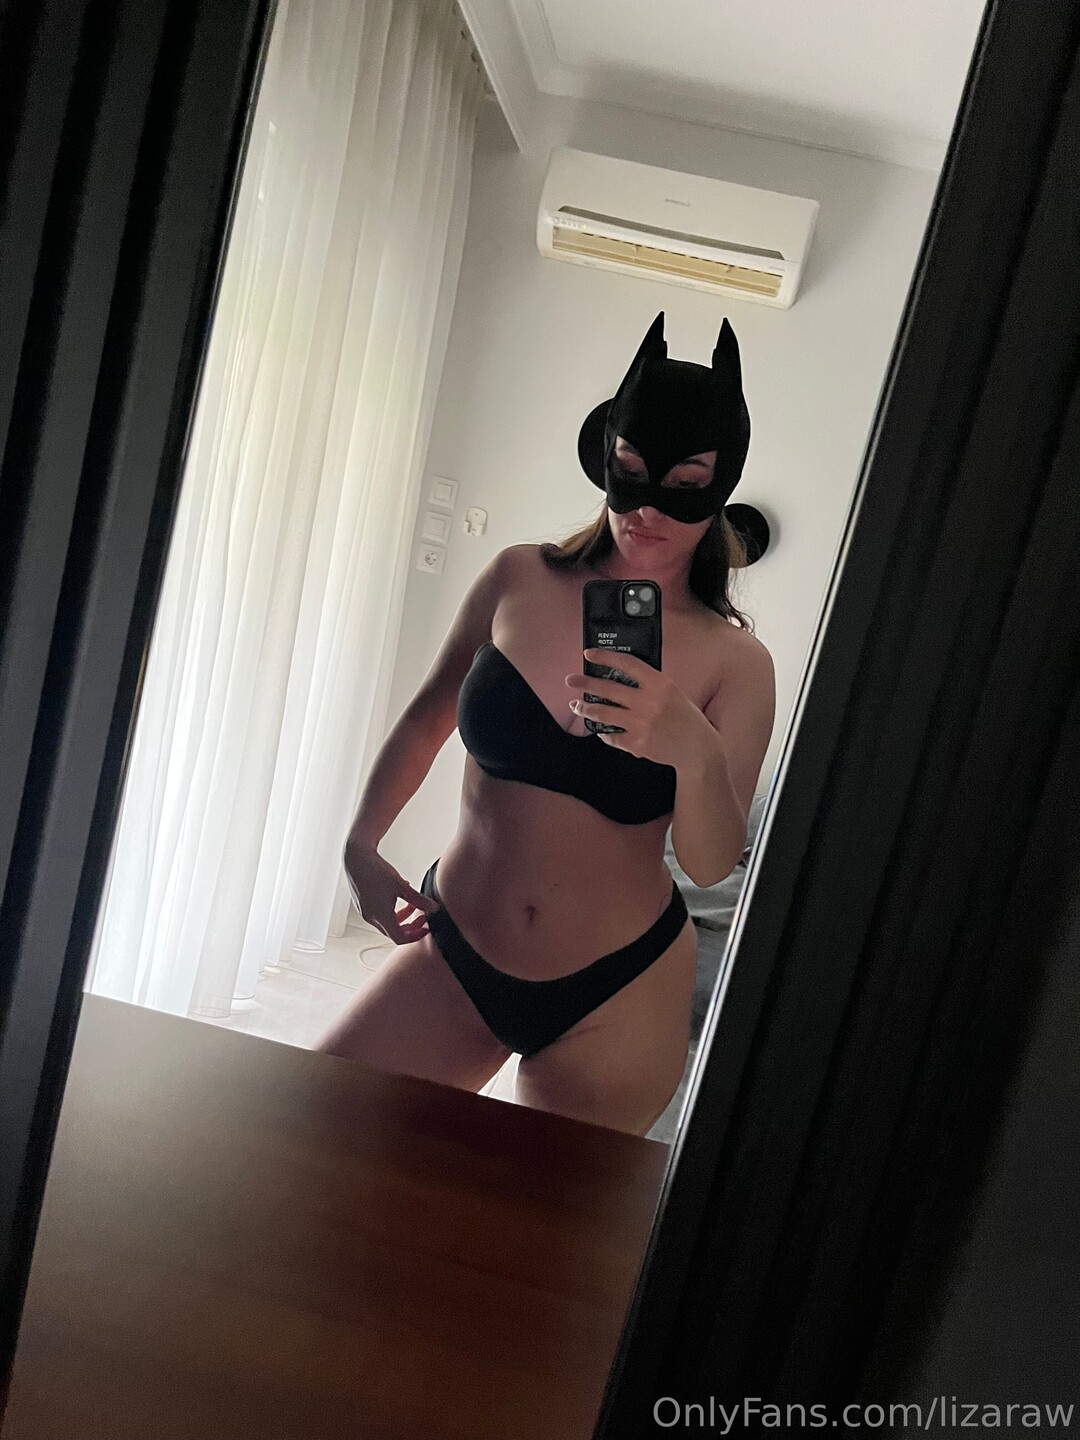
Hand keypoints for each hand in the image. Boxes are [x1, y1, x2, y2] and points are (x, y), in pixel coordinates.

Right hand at [343, 843, 438, 944]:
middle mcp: (371, 917)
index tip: (425, 928)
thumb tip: (434, 908)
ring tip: (412, 903)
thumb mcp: (402, 886)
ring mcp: (365, 912)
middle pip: (393, 932)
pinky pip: (379, 915)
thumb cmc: (376, 870)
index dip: (415, 936)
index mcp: (381, 916)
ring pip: (387, 923)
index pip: (400, 938)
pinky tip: (398, 895)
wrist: (356, 858)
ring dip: (402, 917)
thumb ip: (419, 899)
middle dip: (411, 926)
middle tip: (422, 916)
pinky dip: (392, 911)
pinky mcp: (362, 905)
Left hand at [566, 649, 716, 769]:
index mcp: (660, 684)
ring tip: (576, 706)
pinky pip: (611, 736)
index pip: (627, 663)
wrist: (698, 749)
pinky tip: (599, 729)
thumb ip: (650, 685)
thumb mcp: (673, 693)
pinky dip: (603, 732)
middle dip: (585, 683)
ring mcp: (640, 724)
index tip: (589, 654)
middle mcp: (648, 702)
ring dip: (585, 708)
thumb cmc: (687, 719)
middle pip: (608, 688)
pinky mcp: (636, 744)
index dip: (605, 657)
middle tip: (571, 680)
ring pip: (602, 713)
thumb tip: (623, 677)